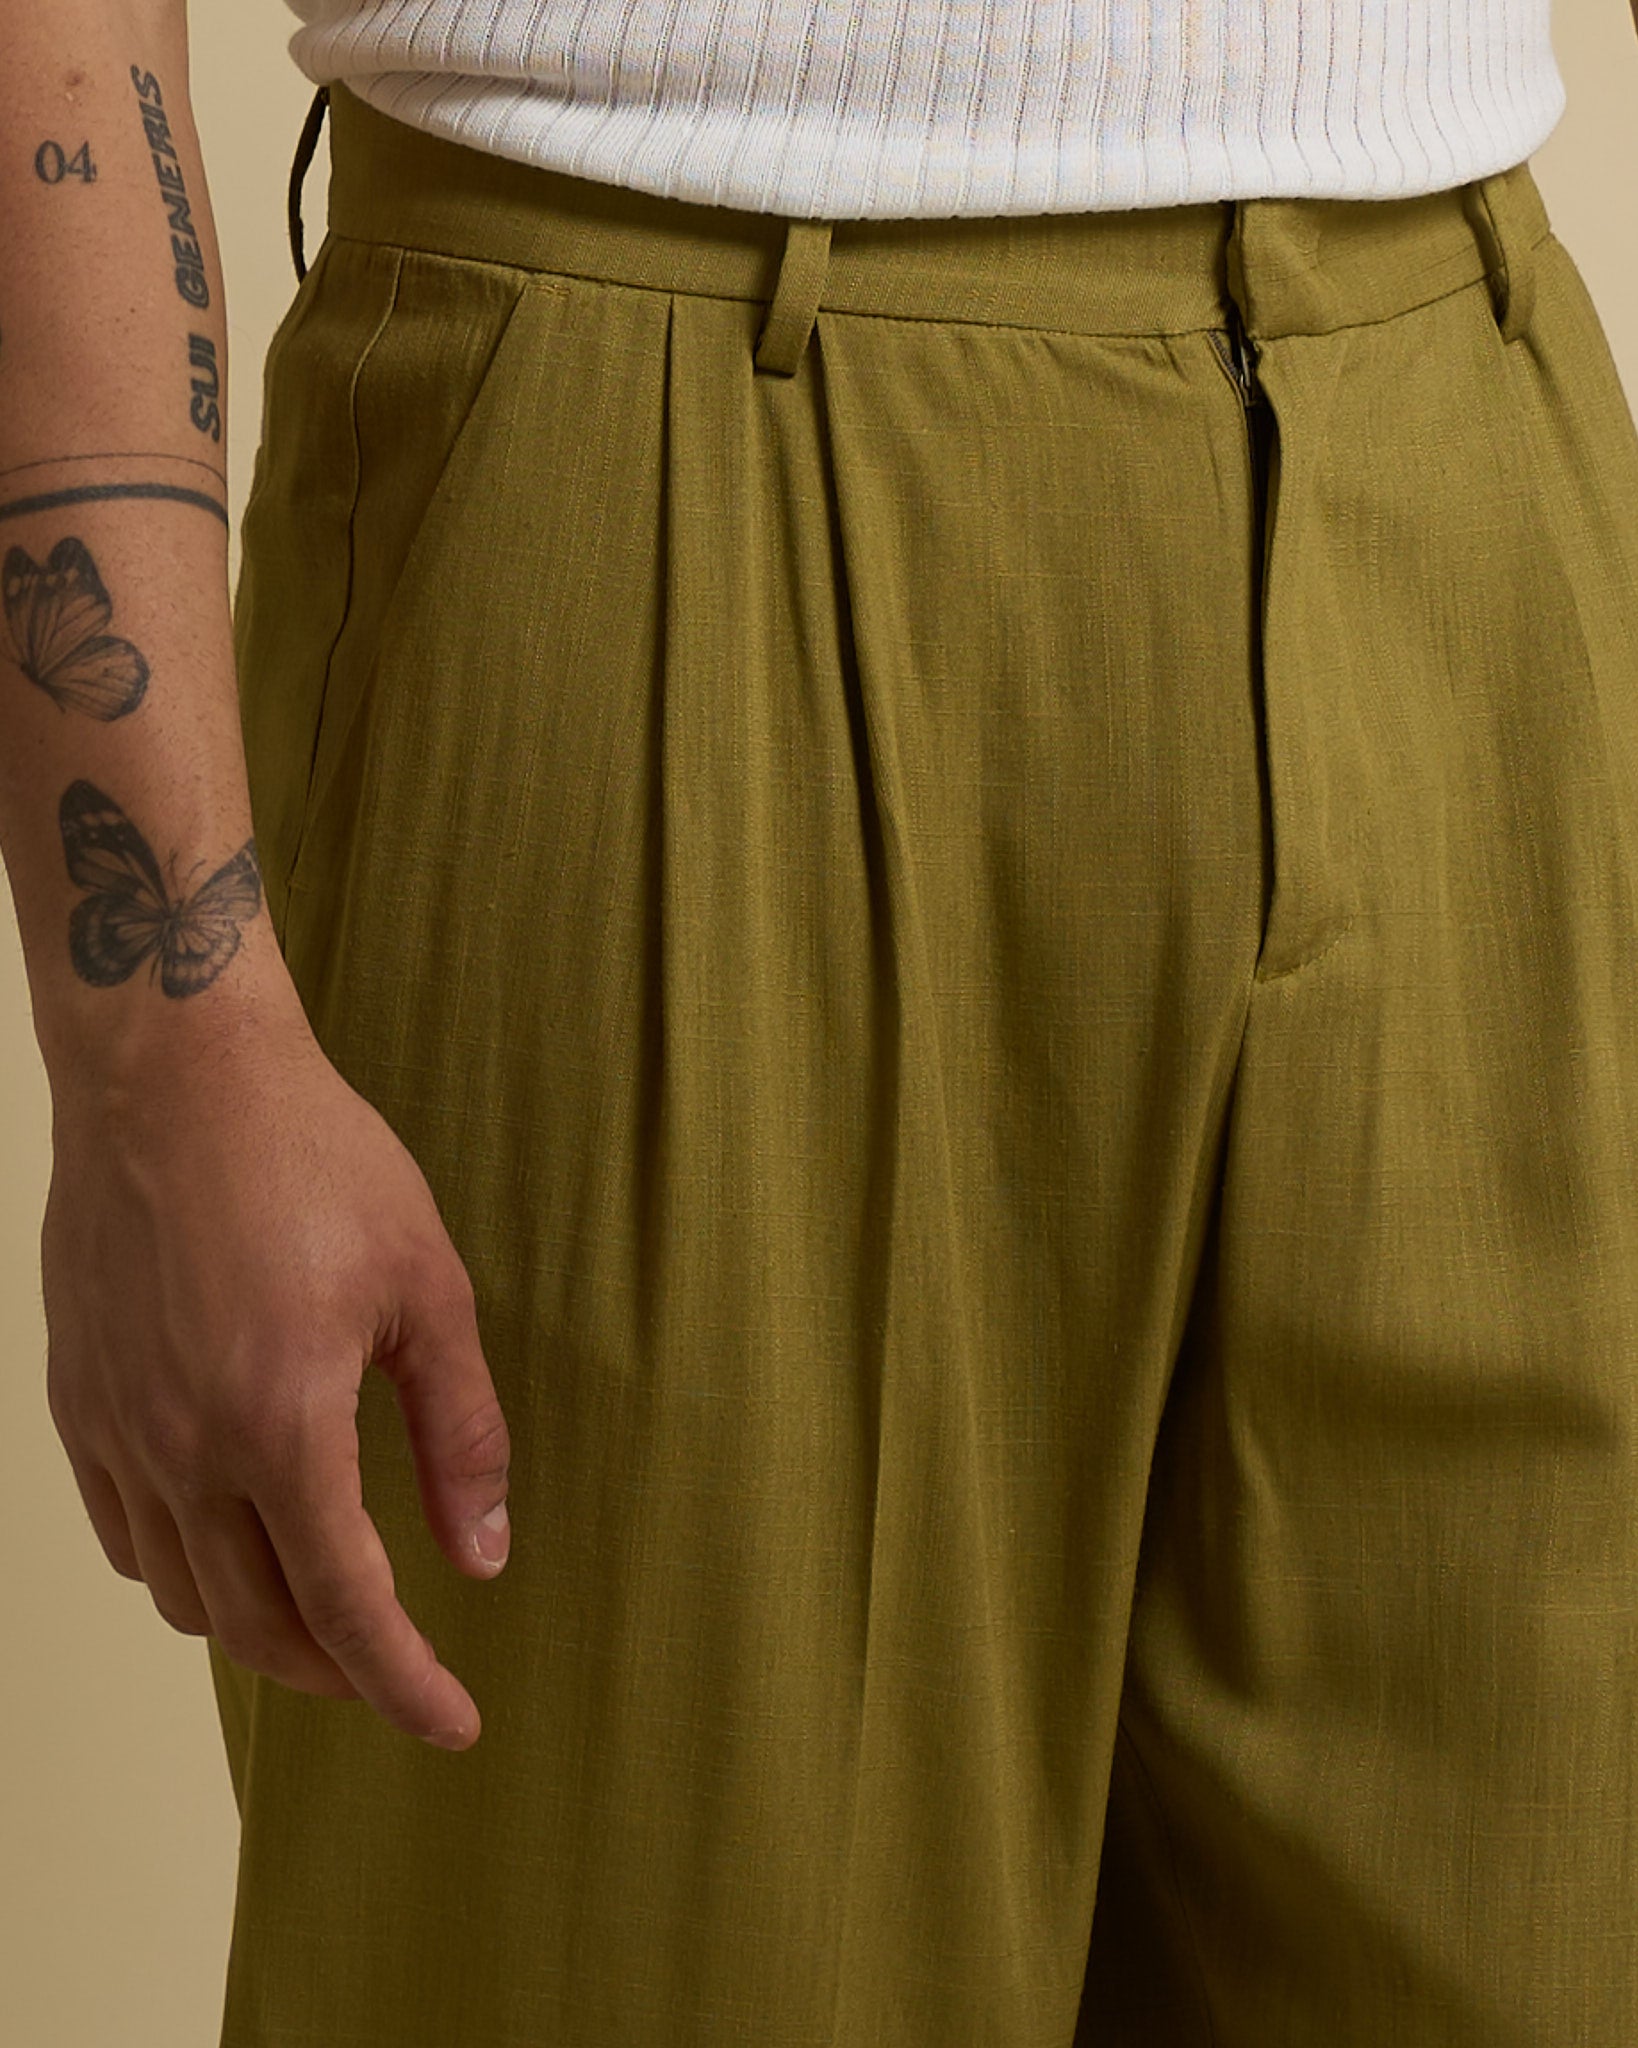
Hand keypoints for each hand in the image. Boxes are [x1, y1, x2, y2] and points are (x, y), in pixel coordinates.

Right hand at [41, 998, 510, 1749]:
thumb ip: (459, 1432)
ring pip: (181, 1593)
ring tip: (321, 1608)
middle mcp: (182, 1446)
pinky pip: (123, 1533)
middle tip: (395, 1670)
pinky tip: (230, 1538)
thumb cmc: (313, 1159)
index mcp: (279, 1423)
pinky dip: (183, 1568)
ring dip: (257, 1627)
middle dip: (336, 1672)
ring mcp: (116, 1428)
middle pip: (256, 1625)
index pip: (346, 1607)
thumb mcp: (426, 1288)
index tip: (451, 1725)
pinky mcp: (77, 1399)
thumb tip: (483, 1553)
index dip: (403, 1684)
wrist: (175, 1074)